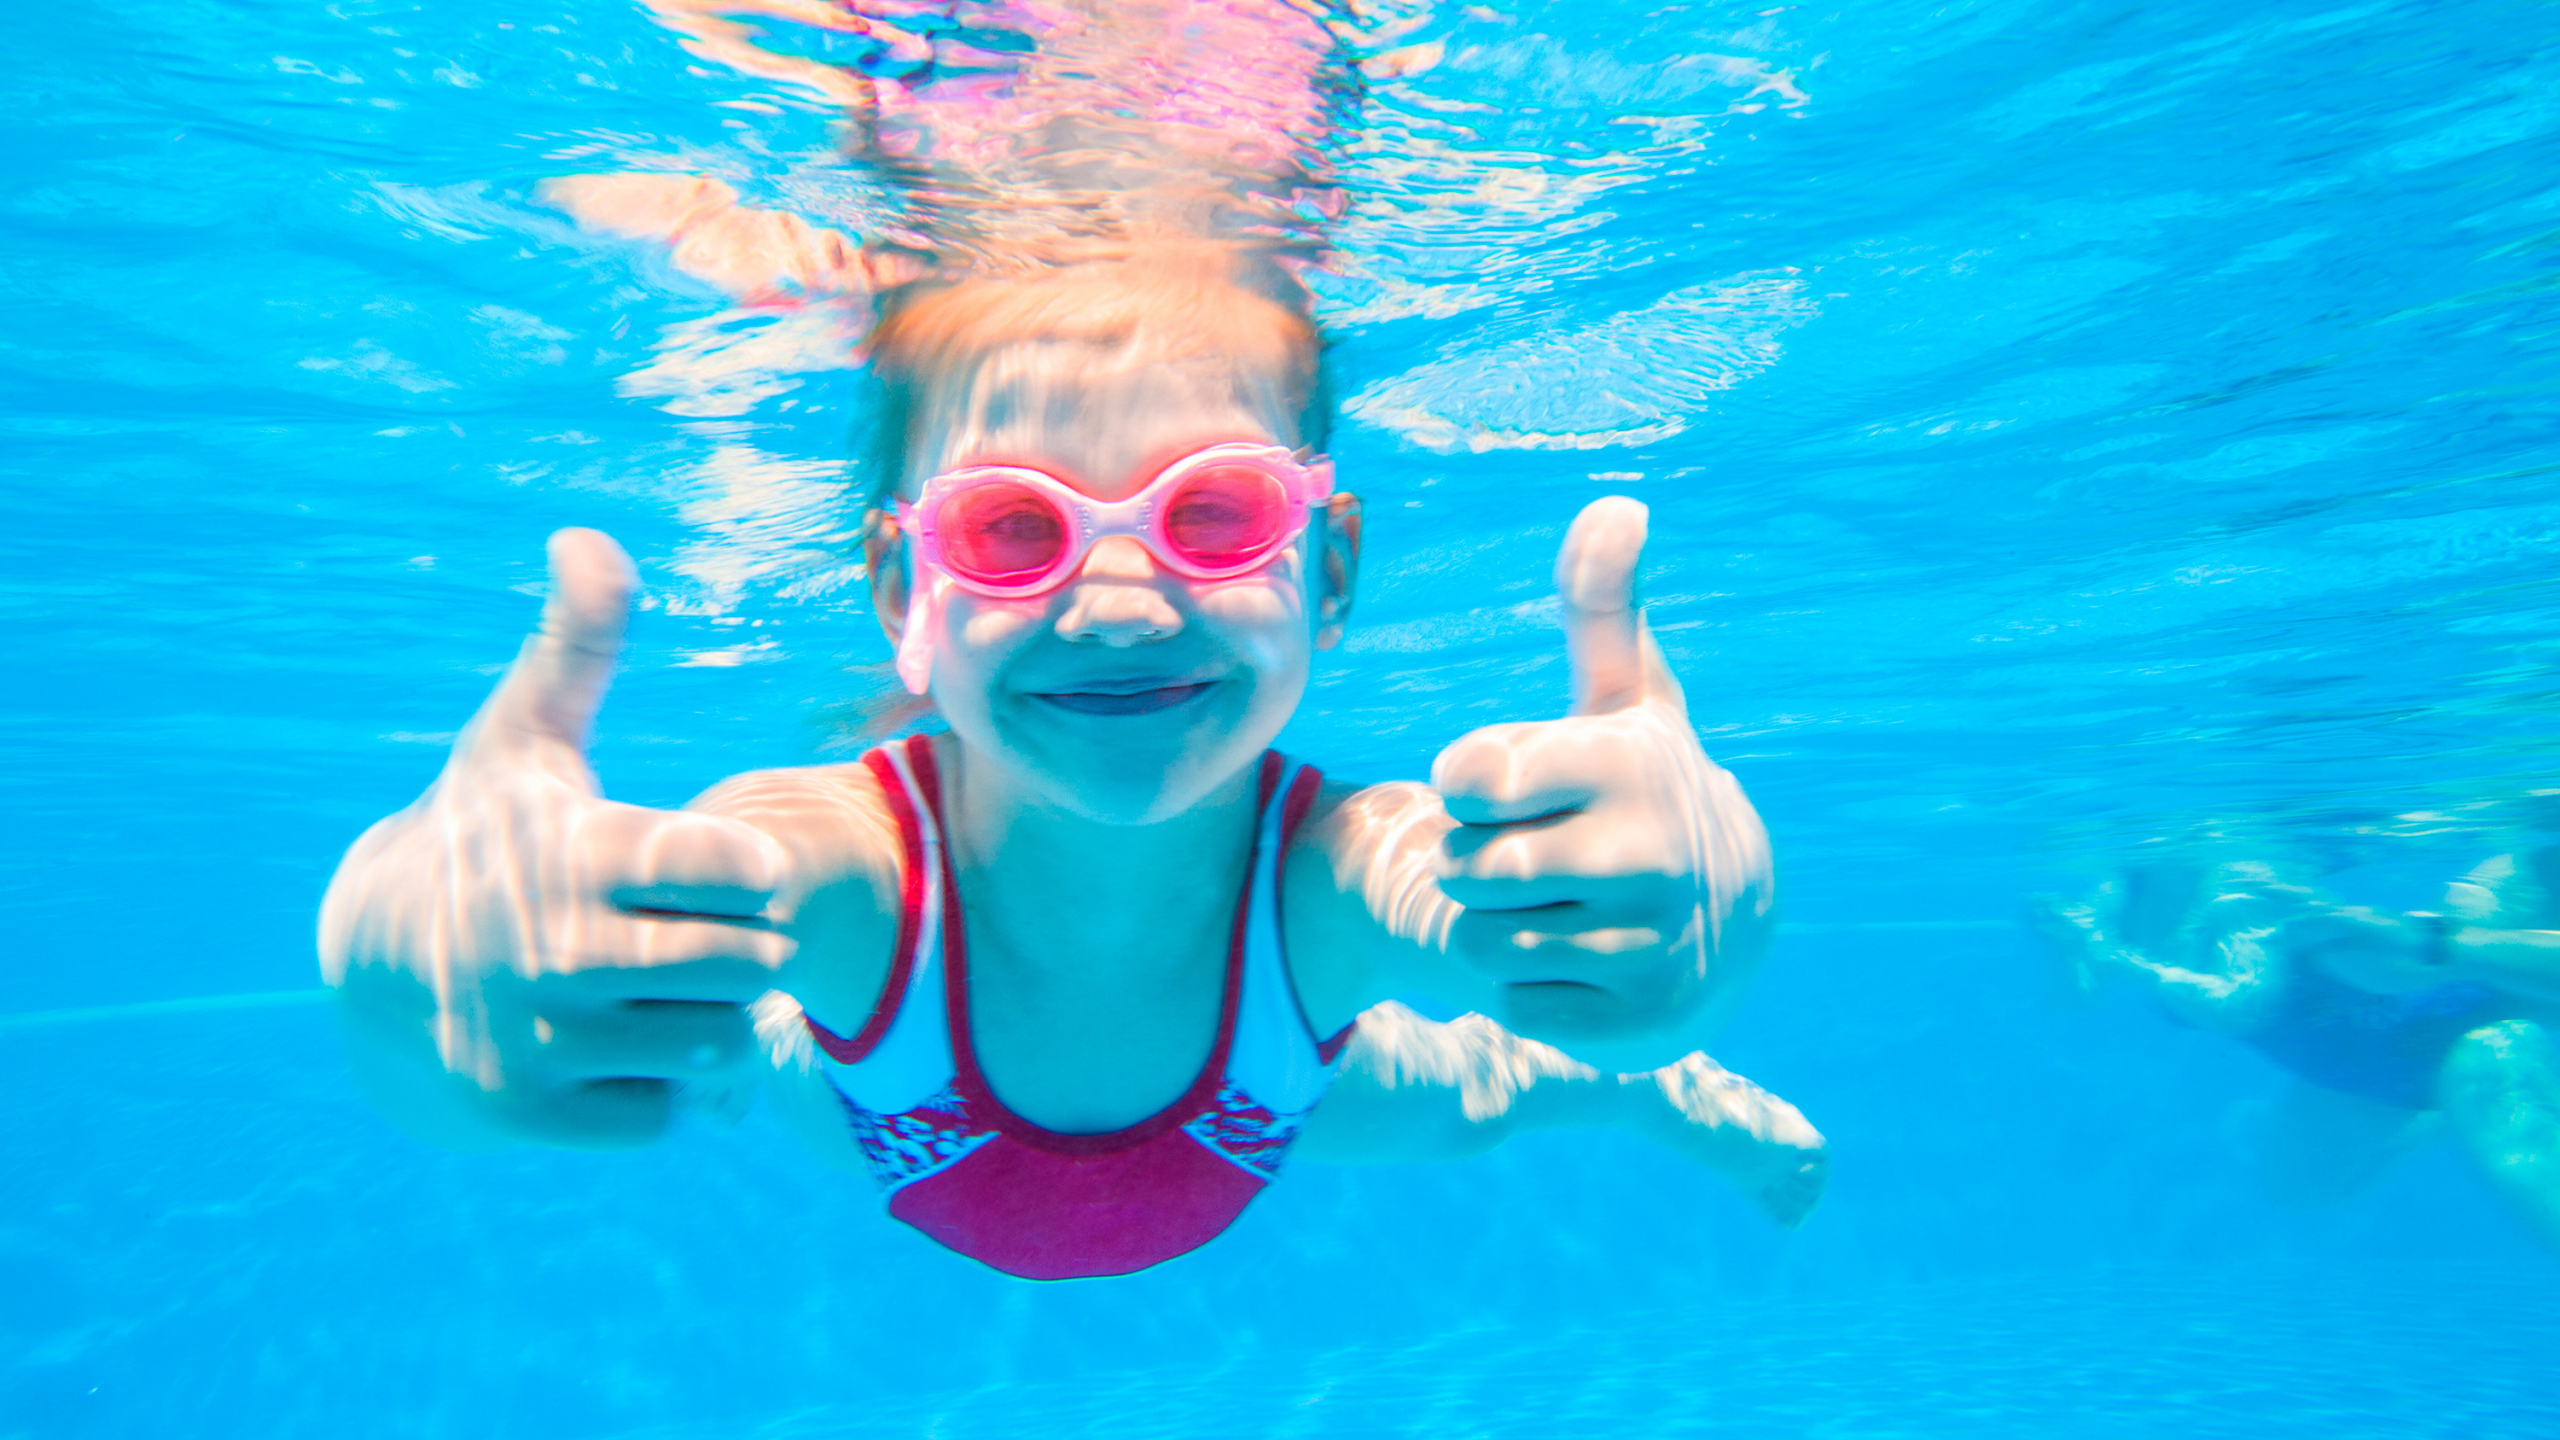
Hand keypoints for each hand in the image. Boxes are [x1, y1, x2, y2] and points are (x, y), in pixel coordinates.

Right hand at [318, 530, 792, 1147]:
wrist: (370, 970)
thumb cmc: (481, 837)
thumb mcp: (523, 737)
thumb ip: (577, 643)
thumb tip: (588, 536)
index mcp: (575, 852)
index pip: (740, 868)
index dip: (746, 870)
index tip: (709, 869)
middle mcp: (555, 951)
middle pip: (748, 963)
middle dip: (736, 948)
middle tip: (688, 935)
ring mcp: (540, 1041)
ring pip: (717, 1043)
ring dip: (704, 1022)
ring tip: (659, 991)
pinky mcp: (528, 1115)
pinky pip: (665, 1116)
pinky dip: (655, 1091)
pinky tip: (614, 1048)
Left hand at [1430, 497, 1773, 1069]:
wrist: (1729, 917)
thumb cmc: (1640, 790)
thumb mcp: (1624, 698)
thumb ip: (1601, 607)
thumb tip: (1619, 503)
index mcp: (1628, 766)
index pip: (1469, 776)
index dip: (1467, 784)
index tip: (1503, 786)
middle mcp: (1649, 856)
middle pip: (1467, 870)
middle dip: (1474, 864)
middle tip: (1523, 854)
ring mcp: (1648, 946)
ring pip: (1482, 943)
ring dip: (1494, 928)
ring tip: (1552, 904)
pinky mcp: (1636, 1025)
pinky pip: (1512, 1006)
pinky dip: (1526, 989)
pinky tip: (1578, 959)